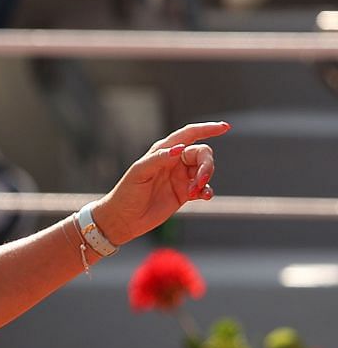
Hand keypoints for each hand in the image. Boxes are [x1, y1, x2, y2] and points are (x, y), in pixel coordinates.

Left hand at [92, 121, 228, 245]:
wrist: (123, 219)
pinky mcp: (184, 193)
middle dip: (207, 164)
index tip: (224, 127)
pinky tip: (203, 197)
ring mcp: (180, 177)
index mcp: (163, 151)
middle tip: (200, 180)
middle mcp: (174, 161)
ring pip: (205, 170)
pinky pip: (204, 188)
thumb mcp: (140, 172)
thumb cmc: (127, 193)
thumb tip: (180, 149)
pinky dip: (207, 191)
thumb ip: (159, 158)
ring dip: (205, 179)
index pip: (188, 135)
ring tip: (194, 192)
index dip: (206, 129)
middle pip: (201, 153)